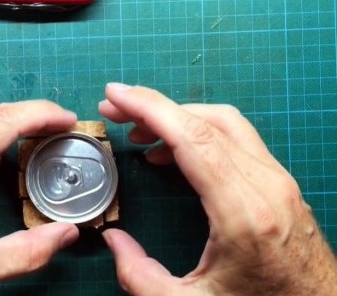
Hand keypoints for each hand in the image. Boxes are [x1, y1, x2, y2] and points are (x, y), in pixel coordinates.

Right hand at [99, 83, 336, 294]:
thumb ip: (140, 277)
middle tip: (115, 109)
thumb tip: (113, 241)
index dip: (150, 109)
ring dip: (177, 117)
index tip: (117, 96)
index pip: (193, 139)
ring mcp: (279, 181)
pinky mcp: (280, 183)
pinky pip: (237, 140)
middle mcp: (267, 186)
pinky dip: (198, 133)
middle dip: (153, 107)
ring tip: (139, 131)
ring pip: (224, 123)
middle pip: (205, 122)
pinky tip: (172, 152)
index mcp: (244, 213)